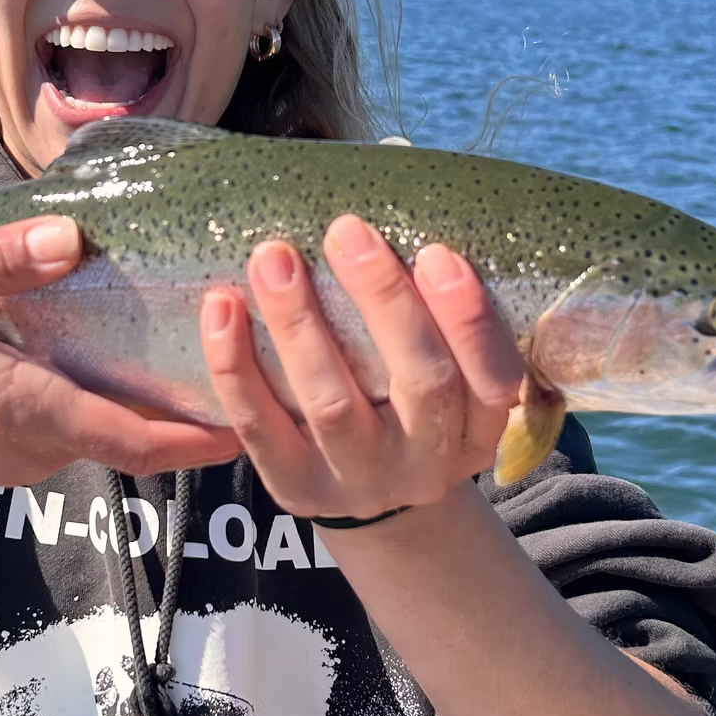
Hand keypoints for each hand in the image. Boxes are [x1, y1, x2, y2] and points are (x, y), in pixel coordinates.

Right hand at [0, 215, 238, 487]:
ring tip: (197, 347)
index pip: (137, 439)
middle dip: (191, 408)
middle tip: (245, 354)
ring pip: (101, 434)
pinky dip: (105, 406)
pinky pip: (68, 432)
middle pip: (133, 437)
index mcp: (20, 404)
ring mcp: (9, 458)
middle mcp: (27, 444)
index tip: (258, 415)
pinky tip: (115, 358)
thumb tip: (73, 239)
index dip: (203, 435)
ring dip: (149, 406)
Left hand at [199, 214, 522, 519]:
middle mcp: (427, 462)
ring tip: (274, 257)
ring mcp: (359, 480)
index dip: (467, 320)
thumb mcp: (456, 383)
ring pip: (331, 403)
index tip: (437, 253)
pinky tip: (222, 307)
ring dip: (299, 324)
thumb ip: (445, 323)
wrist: (376, 499)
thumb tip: (401, 216)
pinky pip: (259, 426)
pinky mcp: (295, 488)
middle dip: (384, 301)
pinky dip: (235, 366)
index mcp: (481, 429)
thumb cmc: (414, 409)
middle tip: (346, 231)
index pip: (493, 379)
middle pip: (420, 383)